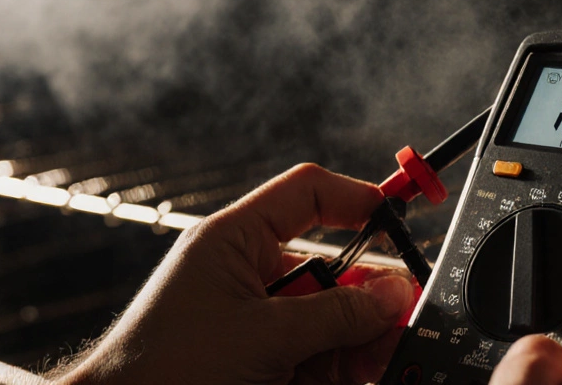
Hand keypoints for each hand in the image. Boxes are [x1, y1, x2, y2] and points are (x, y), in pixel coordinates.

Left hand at [56, 164, 416, 384]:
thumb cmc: (160, 369)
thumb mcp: (262, 335)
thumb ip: (335, 314)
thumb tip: (391, 294)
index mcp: (235, 240)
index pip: (307, 194)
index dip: (357, 200)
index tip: (401, 217)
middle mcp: (247, 274)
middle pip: (330, 268)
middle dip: (366, 298)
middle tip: (398, 320)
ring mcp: (254, 321)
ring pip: (328, 318)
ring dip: (356, 340)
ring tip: (374, 361)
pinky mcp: (258, 360)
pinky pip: (313, 353)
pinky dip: (338, 366)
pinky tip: (354, 373)